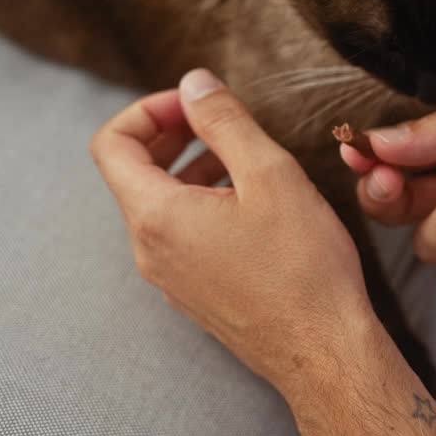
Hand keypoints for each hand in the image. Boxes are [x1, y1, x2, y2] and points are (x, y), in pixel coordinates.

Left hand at [89, 69, 374, 394]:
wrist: (324, 352)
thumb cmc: (303, 267)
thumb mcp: (269, 174)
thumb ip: (225, 121)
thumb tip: (194, 83)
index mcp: (157, 217)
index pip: (112, 145)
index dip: (148, 110)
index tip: (195, 103)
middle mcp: (150, 250)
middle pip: (132, 173)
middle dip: (170, 134)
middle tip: (217, 118)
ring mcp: (170, 278)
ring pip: (160, 205)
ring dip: (191, 167)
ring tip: (244, 156)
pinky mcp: (194, 294)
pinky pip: (180, 235)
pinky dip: (202, 202)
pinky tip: (252, 201)